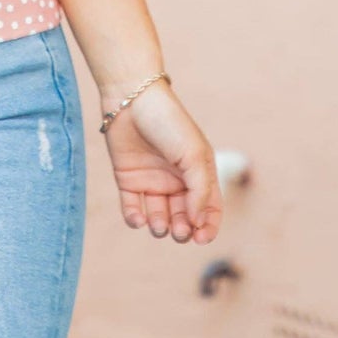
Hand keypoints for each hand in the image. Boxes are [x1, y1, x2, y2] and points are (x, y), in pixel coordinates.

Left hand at [100, 80, 221, 243]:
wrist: (131, 99)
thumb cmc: (169, 123)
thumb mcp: (194, 155)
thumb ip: (200, 190)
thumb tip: (197, 221)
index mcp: (198, 172)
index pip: (209, 208)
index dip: (208, 226)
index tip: (202, 239)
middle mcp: (176, 179)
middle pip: (184, 217)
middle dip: (183, 230)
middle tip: (178, 232)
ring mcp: (152, 180)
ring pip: (159, 216)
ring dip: (161, 227)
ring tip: (159, 226)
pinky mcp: (128, 179)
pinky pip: (133, 208)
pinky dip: (135, 219)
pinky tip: (139, 220)